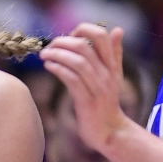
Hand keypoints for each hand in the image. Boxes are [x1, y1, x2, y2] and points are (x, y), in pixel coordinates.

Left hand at [40, 24, 131, 154]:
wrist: (109, 132)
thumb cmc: (106, 103)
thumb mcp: (114, 76)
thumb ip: (115, 53)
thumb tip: (117, 30)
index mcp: (112, 65)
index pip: (101, 35)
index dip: (83, 30)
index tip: (69, 37)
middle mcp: (106, 74)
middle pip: (84, 46)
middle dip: (62, 42)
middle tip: (49, 46)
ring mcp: (97, 87)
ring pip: (77, 61)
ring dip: (57, 55)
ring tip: (44, 55)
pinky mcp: (87, 101)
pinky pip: (72, 79)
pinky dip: (58, 69)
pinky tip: (49, 66)